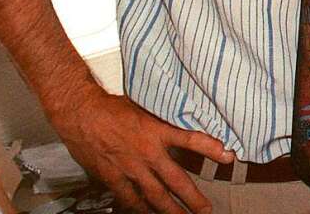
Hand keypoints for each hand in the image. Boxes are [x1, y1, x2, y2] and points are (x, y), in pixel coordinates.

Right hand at [48, 89, 231, 213]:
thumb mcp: (146, 106)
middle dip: (193, 198)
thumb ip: (164, 117)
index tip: (228, 157)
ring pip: (155, 196)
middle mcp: (147, 153)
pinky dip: (140, 208)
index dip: (211, 149)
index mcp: (157, 131)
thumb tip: (184, 119)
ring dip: (170, 210)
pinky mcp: (112, 177)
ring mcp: (130, 168)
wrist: (81, 113)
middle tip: (206, 210)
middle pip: (176, 180)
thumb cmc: (113, 107)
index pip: (191, 139)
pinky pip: (129, 199)